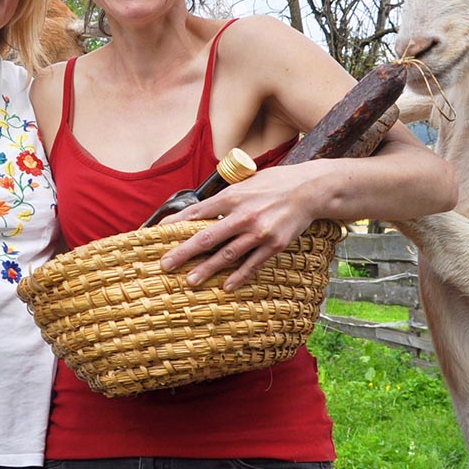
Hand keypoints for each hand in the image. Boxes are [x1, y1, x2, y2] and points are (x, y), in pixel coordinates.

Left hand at [158, 164, 326, 291]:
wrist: (309, 190)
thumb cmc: (274, 184)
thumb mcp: (246, 183)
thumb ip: (225, 198)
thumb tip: (203, 211)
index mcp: (232, 196)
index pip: (197, 212)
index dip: (177, 224)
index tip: (159, 233)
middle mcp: (243, 215)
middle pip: (206, 238)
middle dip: (183, 252)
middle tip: (166, 264)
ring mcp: (259, 232)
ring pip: (227, 255)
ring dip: (206, 269)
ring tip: (190, 281)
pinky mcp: (274, 245)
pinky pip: (252, 264)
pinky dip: (238, 276)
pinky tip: (225, 286)